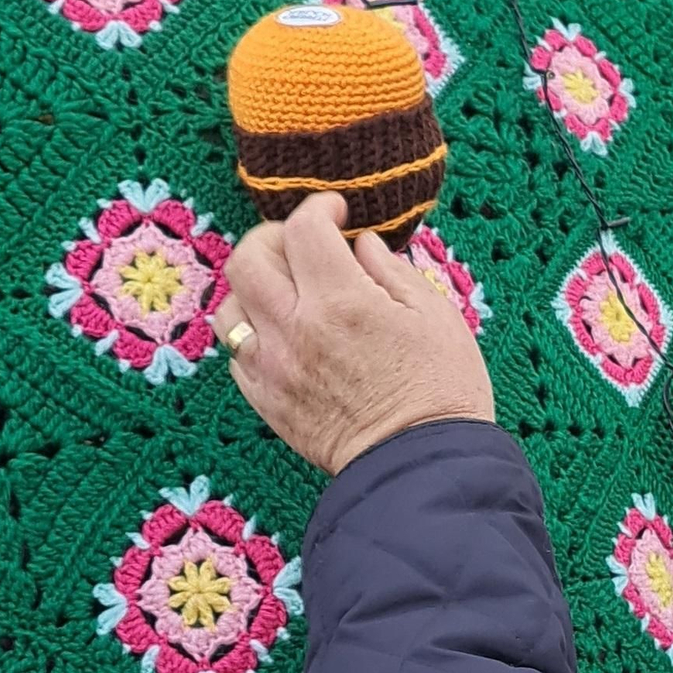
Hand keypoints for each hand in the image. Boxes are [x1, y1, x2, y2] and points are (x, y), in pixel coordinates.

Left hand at [213, 194, 494, 475]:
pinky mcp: (267, 402)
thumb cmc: (442, 389)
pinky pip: (236, 353)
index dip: (319, 208)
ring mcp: (274, 368)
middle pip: (248, 258)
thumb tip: (359, 244)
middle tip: (302, 243)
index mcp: (342, 301)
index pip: (305, 228)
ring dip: (254, 286)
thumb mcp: (435, 314)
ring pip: (230, 304)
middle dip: (273, 237)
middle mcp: (296, 329)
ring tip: (287, 291)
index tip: (336, 211)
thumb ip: (390, 269)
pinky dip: (253, 333)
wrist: (422, 465)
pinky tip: (285, 335)